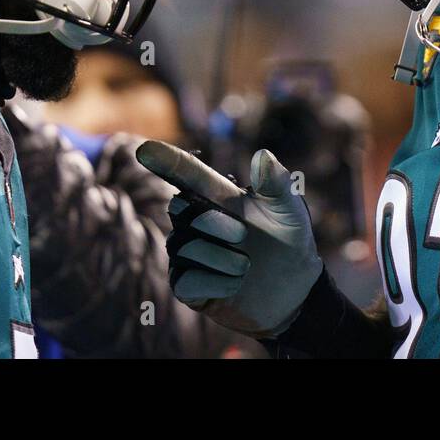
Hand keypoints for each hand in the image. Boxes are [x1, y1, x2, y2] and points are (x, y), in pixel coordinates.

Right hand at [136, 141, 322, 337]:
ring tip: (246, 266)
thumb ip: (277, 183)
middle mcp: (196, 222)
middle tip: (243, 235)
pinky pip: (185, 280)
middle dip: (212, 221)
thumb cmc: (289, 241)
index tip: (144, 149)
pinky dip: (216, 282)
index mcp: (216, 197)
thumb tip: (263, 155)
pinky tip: (236, 284)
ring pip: (184, 246)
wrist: (294, 290)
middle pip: (180, 208)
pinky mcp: (188, 286)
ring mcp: (189, 254)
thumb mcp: (290, 210)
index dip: (165, 160)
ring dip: (222, 257)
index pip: (184, 174)